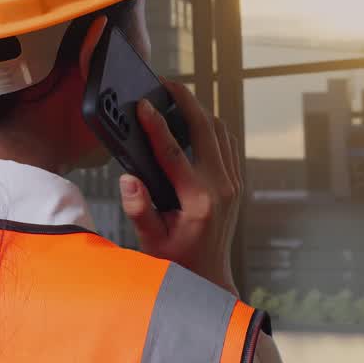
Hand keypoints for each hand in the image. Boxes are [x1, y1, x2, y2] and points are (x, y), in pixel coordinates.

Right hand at [117, 80, 243, 296]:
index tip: (143, 105)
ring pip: (220, 132)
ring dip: (199, 111)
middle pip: (206, 129)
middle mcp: (221, 188)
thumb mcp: (151, 240)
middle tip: (165, 84)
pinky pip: (226, 144)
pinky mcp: (235, 184)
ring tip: (176, 97)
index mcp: (198, 201)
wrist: (208, 279)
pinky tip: (192, 121)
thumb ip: (139, 209)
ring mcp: (232, 184)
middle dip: (186, 102)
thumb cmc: (175, 262)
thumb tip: (129, 179)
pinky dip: (210, 126)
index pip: (174, 153)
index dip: (155, 126)